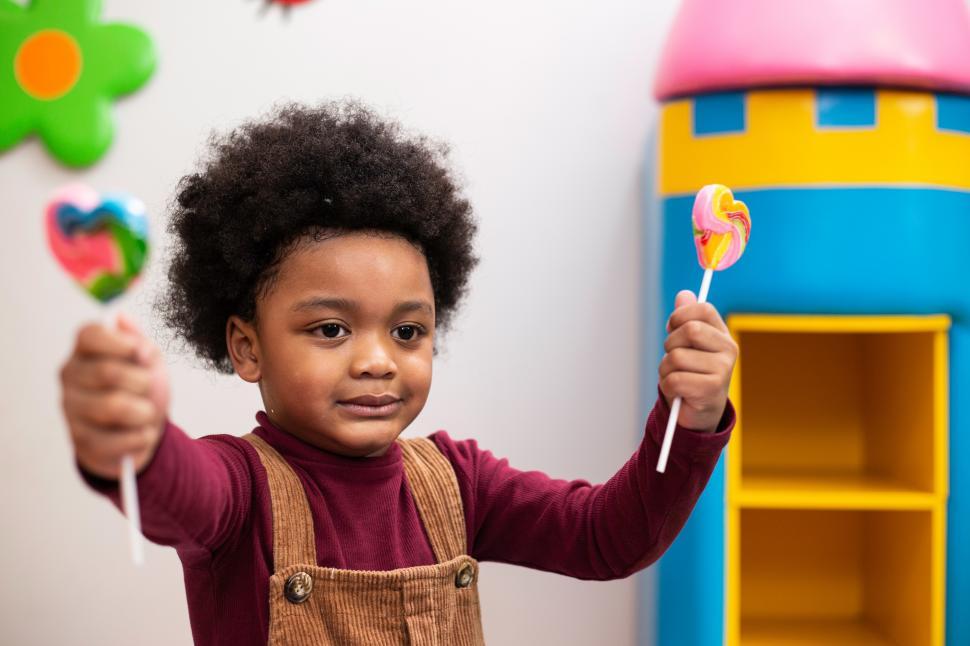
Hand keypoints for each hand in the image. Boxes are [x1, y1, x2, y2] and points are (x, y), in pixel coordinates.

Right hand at [60, 314, 169, 478]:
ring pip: (113, 406)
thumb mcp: (150, 362)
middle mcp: (71, 376)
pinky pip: (117, 439)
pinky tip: (141, 433)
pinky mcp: (80, 440)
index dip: (119, 342)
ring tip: (146, 413)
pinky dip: (140, 437)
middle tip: (148, 388)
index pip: (89, 334)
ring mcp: (71, 409)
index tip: (141, 353)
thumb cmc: (143, 389)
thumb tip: (122, 319)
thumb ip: (140, 342)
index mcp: (86, 351)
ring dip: (144, 412)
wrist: (144, 431)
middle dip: (142, 382)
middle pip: (108, 372)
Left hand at [659, 290, 736, 432]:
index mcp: (722, 334)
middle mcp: (728, 349)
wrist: (700, 411)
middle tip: (673, 358)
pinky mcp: (712, 390)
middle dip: (670, 344)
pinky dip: (667, 386)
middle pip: (689, 330)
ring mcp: (723, 370)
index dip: (680, 315)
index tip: (672, 328)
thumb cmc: (691, 373)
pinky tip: (677, 391)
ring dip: (666, 369)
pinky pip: (675, 380)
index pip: (703, 309)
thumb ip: (685, 319)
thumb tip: (683, 294)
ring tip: (676, 377)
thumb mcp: (686, 344)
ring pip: (676, 357)